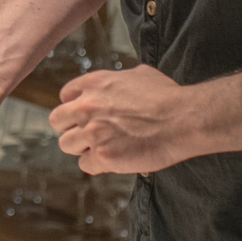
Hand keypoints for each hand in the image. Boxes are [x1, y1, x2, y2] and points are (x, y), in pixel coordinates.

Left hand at [49, 63, 200, 174]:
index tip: (87, 116)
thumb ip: (119, 79)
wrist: (184, 119)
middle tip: (89, 134)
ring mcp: (93, 132)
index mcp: (93, 83)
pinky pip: (86, 165)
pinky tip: (114, 160)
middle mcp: (87, 106)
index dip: (76, 107)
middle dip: (71, 128)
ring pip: (67, 145)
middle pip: (57, 121)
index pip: (65, 96)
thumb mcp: (139, 74)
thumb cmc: (168, 97)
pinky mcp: (103, 155)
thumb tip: (121, 81)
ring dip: (83, 148)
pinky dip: (98, 165)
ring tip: (103, 149)